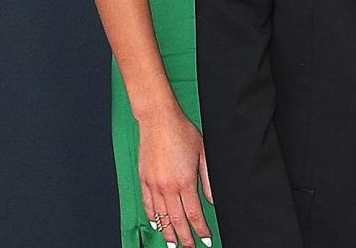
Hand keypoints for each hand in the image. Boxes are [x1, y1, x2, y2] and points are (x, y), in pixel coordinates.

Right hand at [138, 106, 213, 246]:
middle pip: (177, 220)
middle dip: (185, 237)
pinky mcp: (144, 180)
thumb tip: (211, 199)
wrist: (159, 120)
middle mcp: (168, 186)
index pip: (194, 213)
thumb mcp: (203, 153)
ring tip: (173, 243)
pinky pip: (148, 205)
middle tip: (190, 247)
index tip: (206, 238)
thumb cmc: (182, 132)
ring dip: (168, 232)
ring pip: (161, 216)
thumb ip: (208, 179)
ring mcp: (154, 184)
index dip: (200, 229)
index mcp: (185, 181)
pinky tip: (157, 225)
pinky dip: (152, 217)